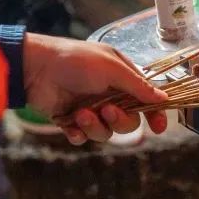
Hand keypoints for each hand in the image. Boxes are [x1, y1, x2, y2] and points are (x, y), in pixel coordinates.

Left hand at [23, 34, 167, 144]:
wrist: (34, 68)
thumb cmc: (76, 61)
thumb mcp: (112, 68)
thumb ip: (138, 86)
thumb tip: (164, 98)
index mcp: (122, 79)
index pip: (146, 100)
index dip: (155, 114)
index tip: (159, 127)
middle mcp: (110, 96)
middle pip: (129, 122)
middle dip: (119, 120)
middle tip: (107, 110)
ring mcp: (91, 109)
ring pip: (106, 132)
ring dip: (95, 126)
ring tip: (80, 114)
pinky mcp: (71, 121)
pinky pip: (83, 138)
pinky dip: (78, 135)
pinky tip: (71, 126)